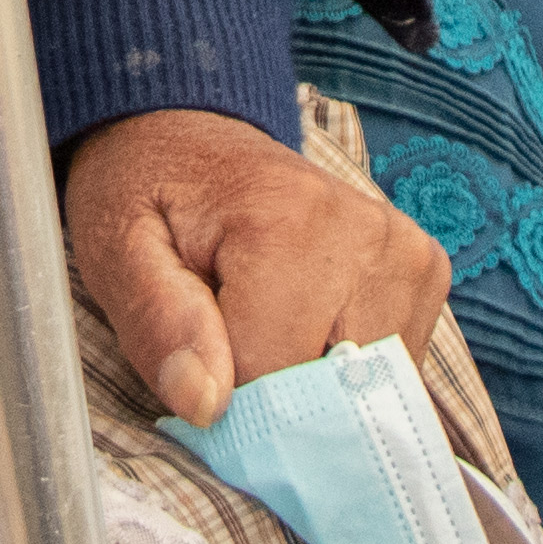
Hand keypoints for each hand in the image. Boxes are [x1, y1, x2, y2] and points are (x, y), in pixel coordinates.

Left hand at [61, 109, 449, 426]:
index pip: (269, 376)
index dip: (221, 392)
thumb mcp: (118, 250)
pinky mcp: (423, 272)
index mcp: (287, 222)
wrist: (195, 138)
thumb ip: (156, 323)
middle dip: (273, 396)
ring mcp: (406, 253)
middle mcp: (366, 233)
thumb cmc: (150, 194)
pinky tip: (306, 327)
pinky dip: (345, 370)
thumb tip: (207, 405)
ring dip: (312, 384)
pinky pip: (391, 368)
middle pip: (332, 389)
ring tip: (266, 325)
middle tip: (225, 341)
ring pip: (369, 389)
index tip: (194, 361)